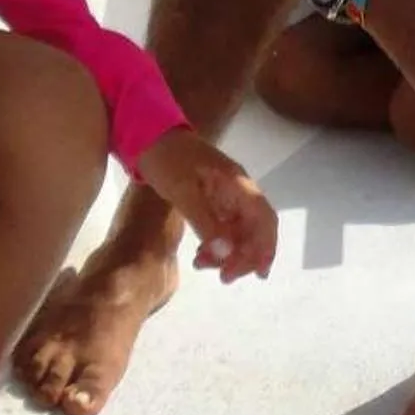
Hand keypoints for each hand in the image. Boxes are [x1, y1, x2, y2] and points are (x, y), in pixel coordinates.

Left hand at [137, 128, 277, 282]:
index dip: (266, 246)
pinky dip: (216, 245)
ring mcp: (226, 197)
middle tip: (225, 277)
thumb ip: (205, 221)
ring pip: (239, 232)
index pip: (264, 218)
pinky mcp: (213, 202)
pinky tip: (201, 257)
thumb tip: (226, 252)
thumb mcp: (183, 190)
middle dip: (245, 256)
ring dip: (228, 254)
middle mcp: (238, 191)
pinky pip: (224, 229)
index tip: (258, 272)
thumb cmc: (166, 159)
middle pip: (255, 229)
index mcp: (238, 184)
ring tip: (204, 266)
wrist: (148, 137)